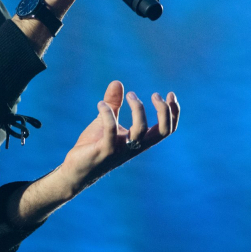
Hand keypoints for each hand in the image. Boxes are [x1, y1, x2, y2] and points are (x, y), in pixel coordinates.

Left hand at [58, 80, 178, 196]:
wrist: (77, 169)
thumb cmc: (94, 145)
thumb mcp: (106, 121)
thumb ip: (114, 104)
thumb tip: (117, 82)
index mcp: (140, 141)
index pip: (166, 130)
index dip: (173, 113)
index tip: (170, 94)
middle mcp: (135, 147)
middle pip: (162, 131)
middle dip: (163, 111)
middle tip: (155, 95)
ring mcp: (121, 150)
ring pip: (140, 130)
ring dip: (138, 109)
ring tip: (130, 94)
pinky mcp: (104, 151)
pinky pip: (111, 131)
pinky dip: (108, 115)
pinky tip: (100, 104)